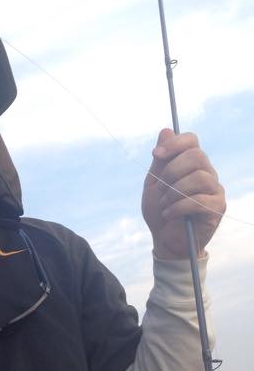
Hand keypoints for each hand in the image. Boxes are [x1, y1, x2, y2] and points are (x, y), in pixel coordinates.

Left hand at [142, 129, 225, 259]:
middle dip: (171, 172)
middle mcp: (207, 172)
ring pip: (199, 177)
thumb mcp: (154, 184)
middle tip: (160, 190)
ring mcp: (215, 189)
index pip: (191, 140)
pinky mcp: (218, 207)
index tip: (156, 155)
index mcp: (191, 164)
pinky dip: (179, 207)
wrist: (166, 240)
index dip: (174, 144)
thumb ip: (160, 160)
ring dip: (174, 191)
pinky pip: (200, 200)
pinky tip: (169, 214)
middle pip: (196, 156)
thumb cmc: (160, 210)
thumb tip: (166, 130)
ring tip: (164, 204)